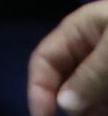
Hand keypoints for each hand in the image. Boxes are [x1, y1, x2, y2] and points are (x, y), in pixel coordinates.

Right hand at [30, 0, 107, 114]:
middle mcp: (89, 51)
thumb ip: (91, 73)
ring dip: (90, 109)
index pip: (43, 60)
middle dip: (70, 105)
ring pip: (88, 96)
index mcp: (78, 32)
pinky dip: (103, 108)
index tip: (42, 115)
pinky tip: (105, 110)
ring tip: (100, 111)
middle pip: (66, 83)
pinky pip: (104, 100)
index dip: (38, 88)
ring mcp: (105, 67)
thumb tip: (63, 103)